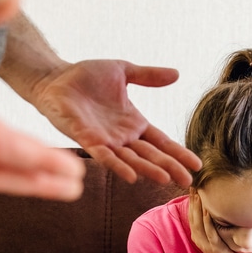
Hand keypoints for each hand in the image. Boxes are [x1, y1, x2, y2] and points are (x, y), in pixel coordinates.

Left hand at [27, 60, 200, 185]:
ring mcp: (106, 140)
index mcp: (133, 122)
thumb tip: (177, 74)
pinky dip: (119, 167)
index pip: (161, 141)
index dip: (178, 152)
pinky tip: (132, 177)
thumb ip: (149, 76)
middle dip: (170, 167)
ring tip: (166, 180)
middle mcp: (122, 136)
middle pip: (151, 154)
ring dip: (149, 170)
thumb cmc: (86, 75)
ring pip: (132, 159)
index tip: (197, 164)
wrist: (55, 77)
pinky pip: (105, 156)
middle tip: (188, 181)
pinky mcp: (87, 139)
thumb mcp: (124, 71)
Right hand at [188, 192, 244, 252]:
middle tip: (193, 185)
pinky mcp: (214, 246)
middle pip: (193, 215)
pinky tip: (207, 210)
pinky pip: (209, 231)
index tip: (193, 186)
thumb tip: (215, 209)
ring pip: (198, 222)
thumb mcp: (216, 235)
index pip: (192, 214)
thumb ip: (213, 224)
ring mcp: (205, 242)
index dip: (191, 200)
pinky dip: (207, 220)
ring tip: (198, 193)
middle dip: (193, 200)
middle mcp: (198, 237)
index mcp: (197, 234)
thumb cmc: (224, 252)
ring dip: (198, 207)